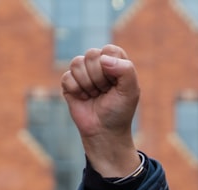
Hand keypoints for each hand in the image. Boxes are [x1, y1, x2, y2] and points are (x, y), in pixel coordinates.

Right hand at [60, 44, 140, 177]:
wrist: (104, 131)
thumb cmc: (119, 111)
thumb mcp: (130, 91)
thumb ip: (126, 70)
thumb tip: (104, 59)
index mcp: (115, 62)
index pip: (109, 50)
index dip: (111, 67)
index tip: (116, 83)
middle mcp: (98, 64)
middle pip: (92, 55)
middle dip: (99, 77)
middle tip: (105, 91)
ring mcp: (83, 72)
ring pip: (77, 63)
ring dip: (88, 85)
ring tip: (95, 95)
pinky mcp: (69, 82)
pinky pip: (67, 77)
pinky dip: (77, 91)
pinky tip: (84, 98)